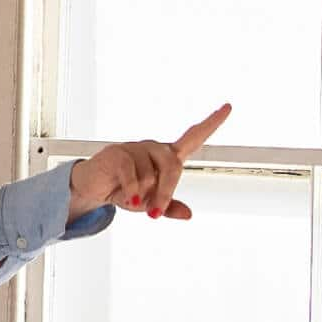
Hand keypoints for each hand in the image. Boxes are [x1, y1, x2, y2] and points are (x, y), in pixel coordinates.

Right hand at [66, 104, 231, 222]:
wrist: (92, 189)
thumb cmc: (124, 191)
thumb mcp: (149, 203)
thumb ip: (168, 207)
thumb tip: (188, 214)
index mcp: (166, 156)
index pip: (193, 137)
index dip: (211, 123)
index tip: (229, 107)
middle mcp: (154, 148)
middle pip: (173, 166)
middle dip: (166, 192)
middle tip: (155, 213)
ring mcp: (136, 148)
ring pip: (151, 175)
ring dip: (143, 194)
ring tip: (132, 201)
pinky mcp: (118, 154)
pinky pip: (132, 174)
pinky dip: (132, 191)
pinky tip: (130, 200)